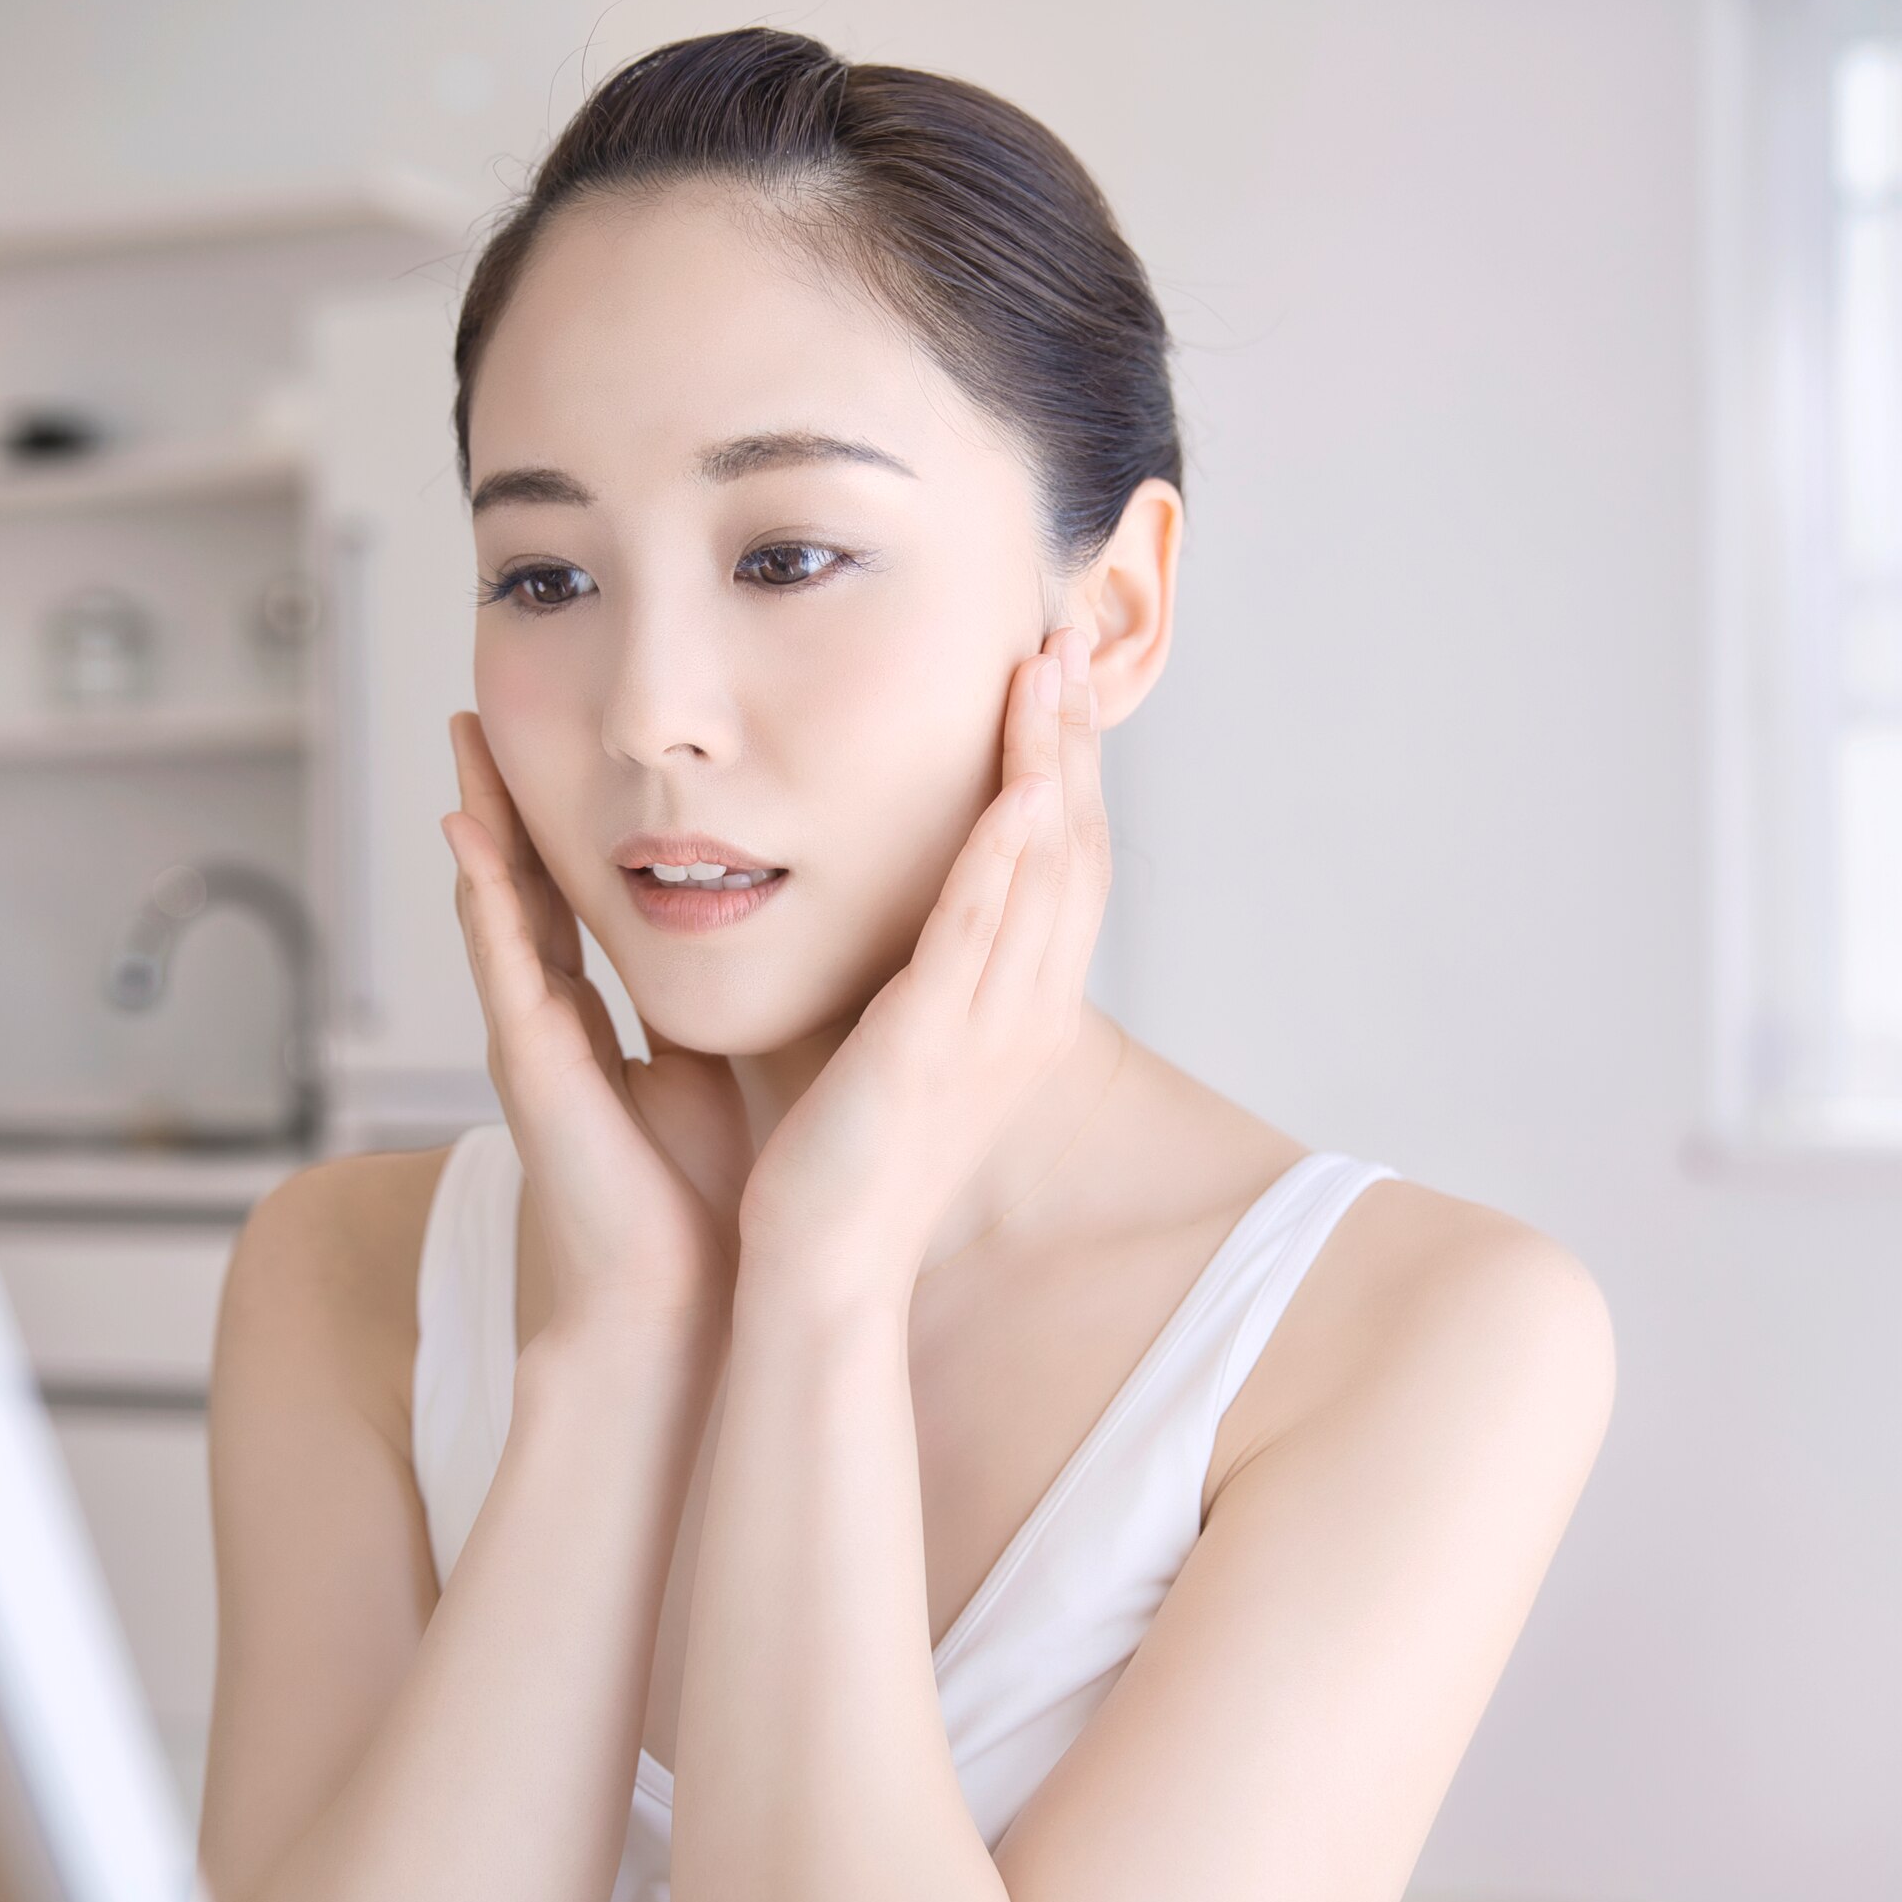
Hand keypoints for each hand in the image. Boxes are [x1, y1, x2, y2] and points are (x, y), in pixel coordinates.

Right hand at [439, 711, 752, 1333]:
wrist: (690, 1300)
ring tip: (465, 734)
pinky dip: (482, 895)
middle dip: (505, 796)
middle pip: (523, 883)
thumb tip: (785, 942)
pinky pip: (502, 960)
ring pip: (499, 904)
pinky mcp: (532, 1065)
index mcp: (603, 1024)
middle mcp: (558, 1022)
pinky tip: (468, 834)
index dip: (564, 824)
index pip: (576, 900)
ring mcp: (534, 1040)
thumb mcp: (726, 1071)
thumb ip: (727, 1007)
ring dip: (480, 817)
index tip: (560, 745)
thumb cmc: (712, 1202)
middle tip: (485, 705)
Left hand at [734, 624, 1113, 1302]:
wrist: (826, 1269)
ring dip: (1049, 762)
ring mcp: (989, 1028)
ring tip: (1047, 668)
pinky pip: (982, 932)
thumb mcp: (900, 1047)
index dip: (1068, 764)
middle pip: (1074, 846)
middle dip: (1072, 736)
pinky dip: (1005, 853)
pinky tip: (1019, 784)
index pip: (1064, 863)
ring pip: (1041, 871)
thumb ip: (915, 974)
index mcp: (1019, 1011)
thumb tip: (901, 905)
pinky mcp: (936, 1044)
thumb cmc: (846, 1166)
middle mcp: (1024, 1012)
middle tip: (1066, 633)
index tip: (1054, 676)